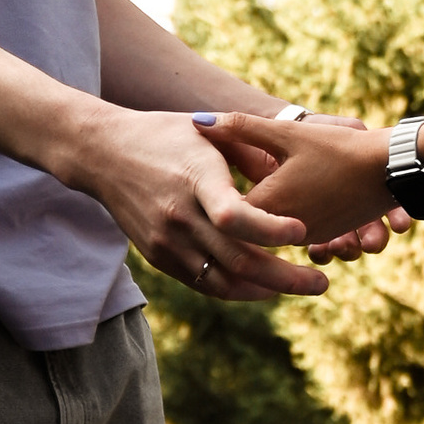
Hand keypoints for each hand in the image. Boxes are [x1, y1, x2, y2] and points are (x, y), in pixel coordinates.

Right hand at [76, 109, 328, 299]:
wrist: (102, 154)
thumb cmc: (164, 135)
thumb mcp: (208, 132)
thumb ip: (251, 151)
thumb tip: (291, 172)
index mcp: (194, 179)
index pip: (234, 216)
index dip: (270, 229)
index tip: (302, 232)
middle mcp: (179, 216)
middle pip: (238, 259)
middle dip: (286, 277)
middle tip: (320, 284)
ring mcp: (166, 241)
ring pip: (224, 282)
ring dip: (267, 290)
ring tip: (301, 286)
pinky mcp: (159, 257)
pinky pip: (205, 284)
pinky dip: (239, 289)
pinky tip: (265, 286)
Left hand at [203, 112, 396, 253]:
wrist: (391, 169)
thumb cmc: (338, 148)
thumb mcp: (286, 133)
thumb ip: (240, 127)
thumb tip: (197, 121)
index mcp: (268, 204)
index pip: (225, 211)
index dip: (214, 197)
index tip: (205, 181)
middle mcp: (285, 230)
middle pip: (247, 229)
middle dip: (238, 213)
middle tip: (219, 197)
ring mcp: (308, 238)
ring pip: (276, 235)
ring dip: (269, 220)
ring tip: (266, 193)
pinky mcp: (327, 237)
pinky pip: (300, 236)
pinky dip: (295, 222)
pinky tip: (298, 198)